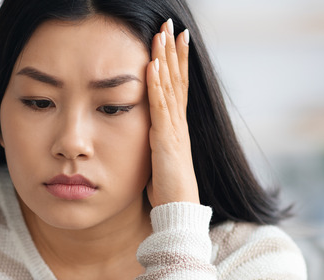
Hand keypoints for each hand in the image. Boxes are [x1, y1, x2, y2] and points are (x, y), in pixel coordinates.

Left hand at [146, 19, 199, 206]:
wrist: (178, 211)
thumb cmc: (167, 191)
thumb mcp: (158, 160)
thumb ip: (154, 143)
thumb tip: (145, 134)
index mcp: (176, 127)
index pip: (178, 87)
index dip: (177, 61)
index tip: (175, 38)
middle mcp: (178, 124)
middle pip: (177, 79)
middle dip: (174, 50)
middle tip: (172, 24)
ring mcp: (174, 130)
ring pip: (171, 87)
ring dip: (166, 58)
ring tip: (162, 34)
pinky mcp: (166, 140)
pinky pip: (161, 107)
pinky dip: (157, 85)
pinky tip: (152, 65)